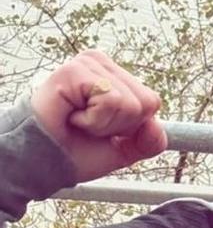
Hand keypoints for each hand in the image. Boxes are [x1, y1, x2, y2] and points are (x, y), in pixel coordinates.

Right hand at [30, 50, 166, 182]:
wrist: (40, 163)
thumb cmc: (75, 150)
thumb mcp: (123, 150)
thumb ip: (149, 141)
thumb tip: (156, 126)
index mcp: (116, 76)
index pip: (152, 102)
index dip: (130, 127)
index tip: (100, 129)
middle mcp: (103, 64)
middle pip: (146, 102)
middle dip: (119, 126)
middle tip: (87, 126)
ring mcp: (88, 64)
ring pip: (130, 103)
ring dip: (103, 124)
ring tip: (77, 120)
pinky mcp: (74, 71)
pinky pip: (112, 101)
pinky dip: (94, 120)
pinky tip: (71, 116)